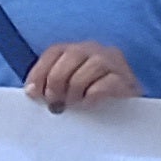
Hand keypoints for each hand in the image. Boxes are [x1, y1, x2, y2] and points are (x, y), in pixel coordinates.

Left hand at [21, 39, 146, 112]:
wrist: (127, 112)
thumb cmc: (91, 99)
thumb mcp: (66, 88)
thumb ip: (50, 86)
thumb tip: (32, 93)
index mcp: (76, 49)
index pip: (54, 51)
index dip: (39, 73)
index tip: (33, 95)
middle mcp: (94, 49)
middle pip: (71, 55)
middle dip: (57, 82)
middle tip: (55, 103)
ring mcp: (113, 62)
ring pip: (90, 68)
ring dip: (77, 90)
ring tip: (75, 104)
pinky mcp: (127, 79)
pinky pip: (107, 83)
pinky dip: (94, 96)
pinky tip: (90, 104)